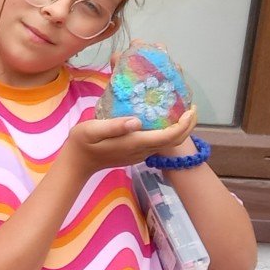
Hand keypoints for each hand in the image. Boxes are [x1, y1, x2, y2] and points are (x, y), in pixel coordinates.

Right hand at [58, 108, 198, 180]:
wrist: (77, 163)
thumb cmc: (82, 143)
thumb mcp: (92, 130)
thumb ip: (114, 126)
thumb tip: (137, 121)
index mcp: (134, 142)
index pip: (168, 136)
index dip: (183, 124)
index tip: (190, 109)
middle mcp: (142, 150)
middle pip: (174, 141)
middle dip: (187, 125)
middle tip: (191, 107)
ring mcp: (140, 153)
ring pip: (168, 142)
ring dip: (179, 128)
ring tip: (181, 109)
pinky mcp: (137, 153)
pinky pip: (159, 142)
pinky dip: (169, 131)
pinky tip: (165, 119)